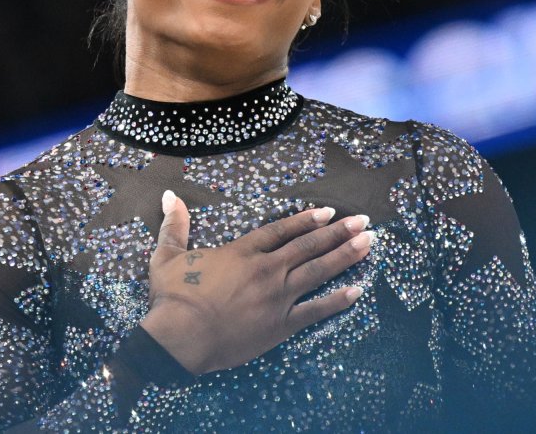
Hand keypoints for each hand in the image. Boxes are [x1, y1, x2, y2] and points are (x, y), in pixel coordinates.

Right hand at [139, 190, 373, 374]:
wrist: (179, 337)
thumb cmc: (172, 297)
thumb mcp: (167, 256)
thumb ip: (175, 225)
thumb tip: (169, 196)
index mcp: (243, 252)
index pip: (283, 230)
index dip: (307, 220)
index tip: (329, 212)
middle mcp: (267, 269)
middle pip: (309, 246)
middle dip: (339, 233)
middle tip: (363, 222)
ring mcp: (277, 297)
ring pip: (318, 271)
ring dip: (345, 256)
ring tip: (368, 244)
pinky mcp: (280, 325)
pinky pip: (315, 310)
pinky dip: (337, 301)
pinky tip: (357, 291)